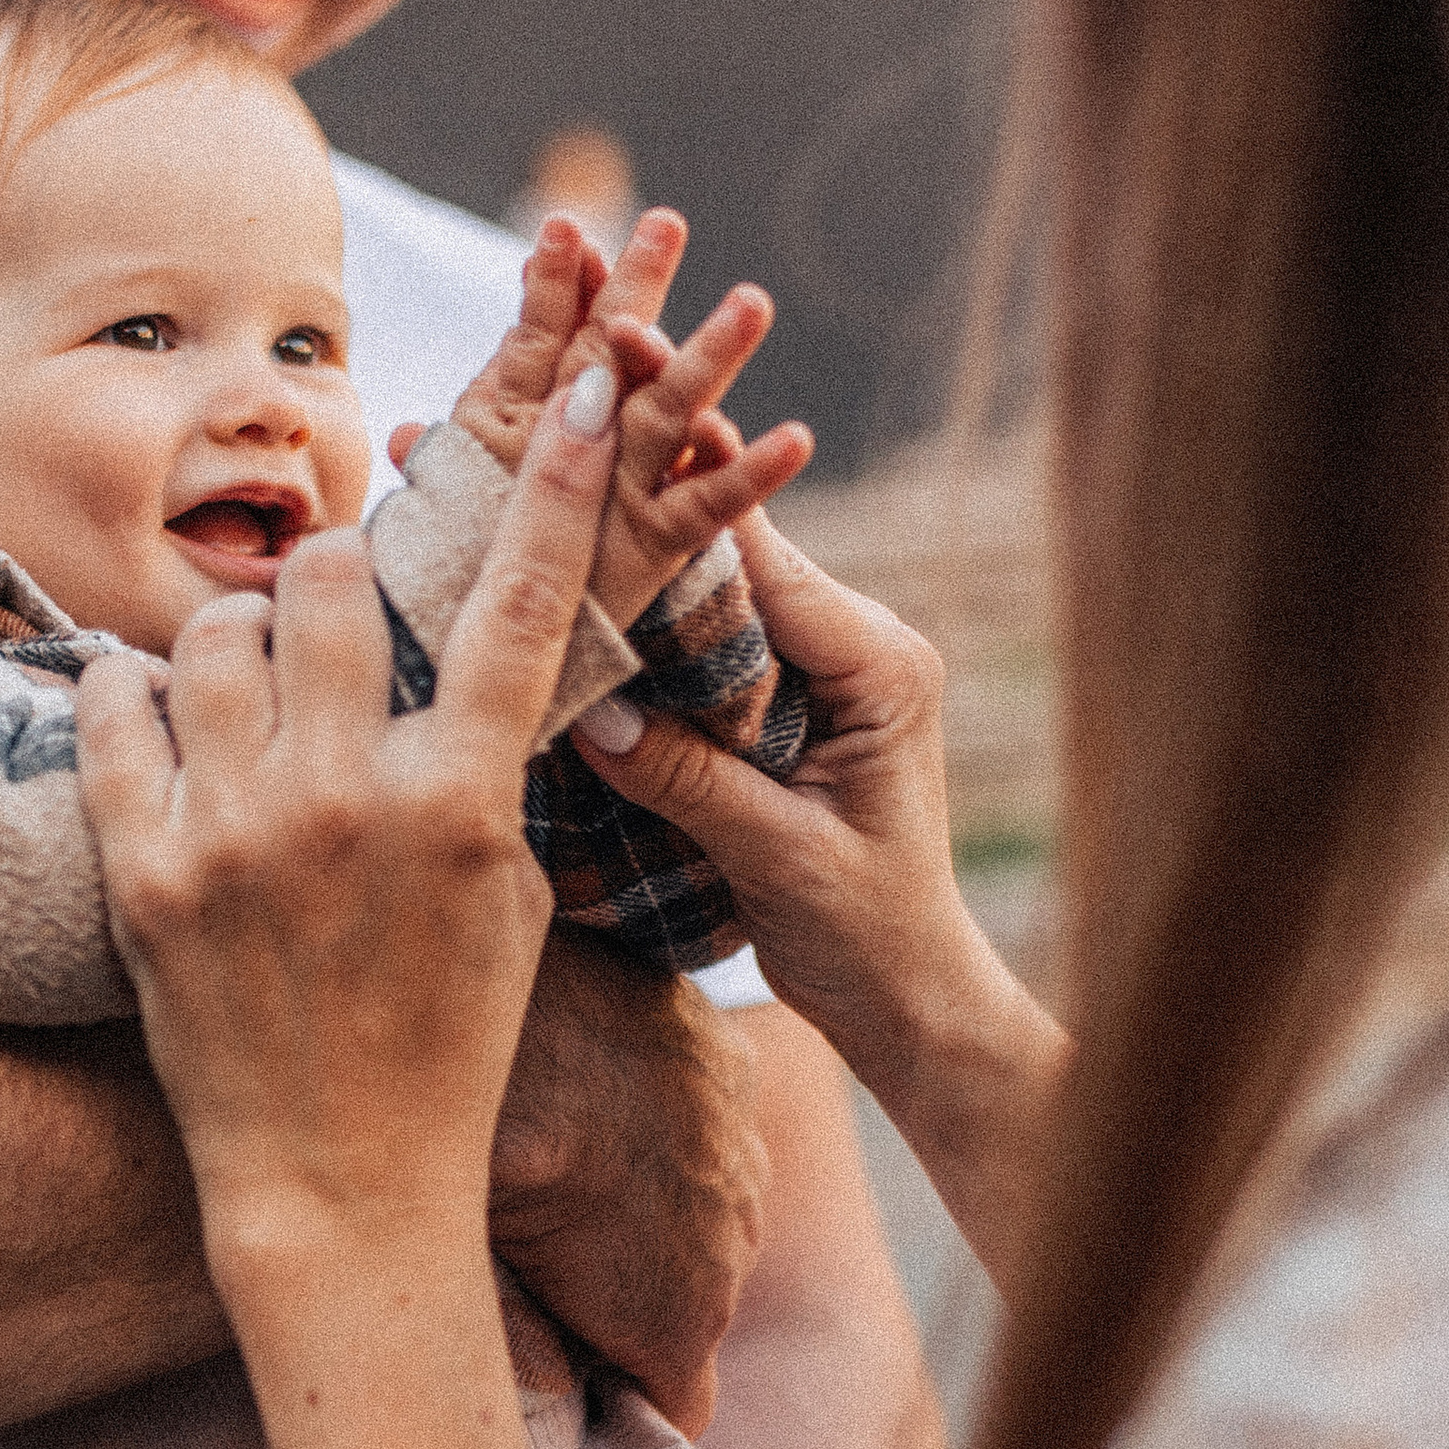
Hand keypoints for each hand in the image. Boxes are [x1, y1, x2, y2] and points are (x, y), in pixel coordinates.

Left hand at [78, 372, 621, 1285]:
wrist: (340, 1189)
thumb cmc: (443, 1042)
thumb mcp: (506, 896)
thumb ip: (483, 766)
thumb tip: (457, 650)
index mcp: (461, 803)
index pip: (518, 606)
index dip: (561, 483)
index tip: (593, 390)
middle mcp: (348, 800)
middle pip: (325, 580)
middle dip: (329, 581)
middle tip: (326, 623)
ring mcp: (235, 833)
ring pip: (213, 630)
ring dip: (233, 638)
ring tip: (243, 694)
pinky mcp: (141, 873)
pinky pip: (114, 708)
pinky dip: (133, 693)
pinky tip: (157, 717)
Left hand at [399, 213, 809, 630]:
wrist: (499, 659)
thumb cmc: (461, 575)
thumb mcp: (443, 515)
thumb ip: (436, 467)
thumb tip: (393, 435)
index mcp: (527, 412)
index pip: (542, 333)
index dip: (551, 285)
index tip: (561, 231)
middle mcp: (587, 434)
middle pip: (617, 352)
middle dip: (640, 286)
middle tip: (665, 223)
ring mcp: (632, 479)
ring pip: (672, 409)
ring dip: (711, 356)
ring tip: (750, 304)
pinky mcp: (664, 536)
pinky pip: (713, 503)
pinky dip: (754, 471)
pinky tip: (794, 440)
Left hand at [487, 927, 762, 1432]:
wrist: (521, 977)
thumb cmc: (474, 1136)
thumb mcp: (467, 1260)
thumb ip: (513, 1346)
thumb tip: (548, 1388)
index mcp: (675, 1320)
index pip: (676, 1413)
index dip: (613, 1397)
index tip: (555, 1361)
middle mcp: (735, 1244)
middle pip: (689, 1310)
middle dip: (625, 1301)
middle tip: (536, 1256)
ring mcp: (744, 1148)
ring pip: (707, 1213)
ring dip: (651, 1208)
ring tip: (562, 1168)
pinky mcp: (733, 1061)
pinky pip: (710, 1122)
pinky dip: (665, 1121)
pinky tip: (596, 1097)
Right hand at [574, 509, 1069, 1287]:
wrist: (907, 996)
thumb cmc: (869, 935)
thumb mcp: (778, 859)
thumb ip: (689, 781)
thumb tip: (589, 713)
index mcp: (879, 664)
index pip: (765, 564)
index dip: (677, 509)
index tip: (594, 459)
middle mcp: (857, 645)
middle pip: (733, 559)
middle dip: (645, 514)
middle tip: (553, 453)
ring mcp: (817, 670)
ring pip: (710, 597)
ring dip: (634, 567)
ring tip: (541, 504)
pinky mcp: (780, 703)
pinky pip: (702, 650)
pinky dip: (642, 633)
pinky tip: (569, 602)